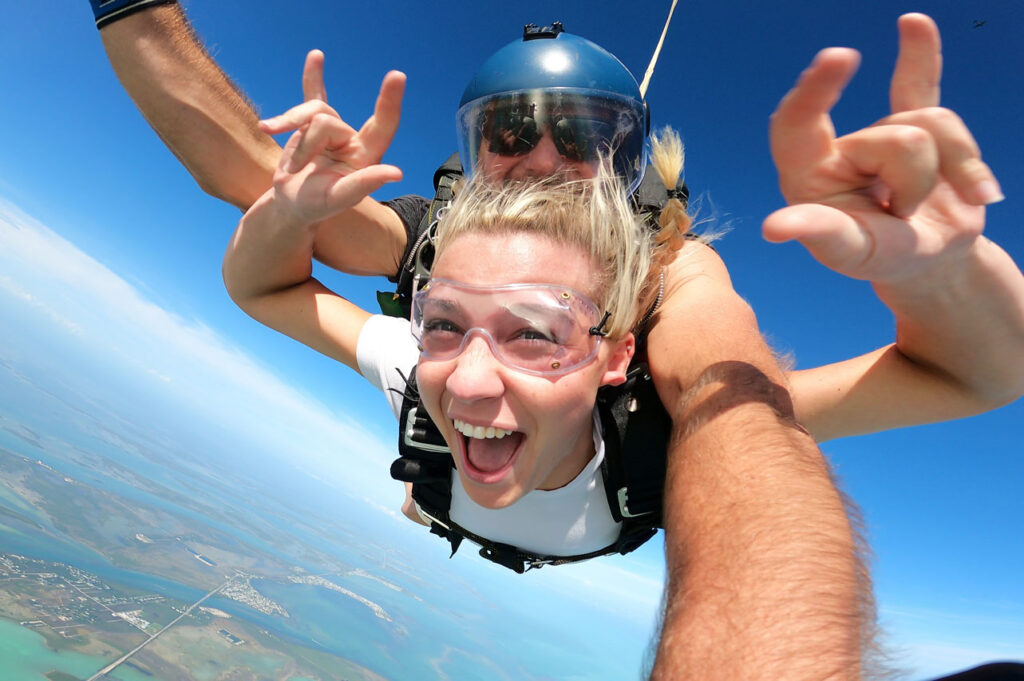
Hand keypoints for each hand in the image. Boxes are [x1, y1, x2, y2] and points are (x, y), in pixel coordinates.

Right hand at [259, 50, 404, 224]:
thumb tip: (396, 173)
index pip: (383, 124)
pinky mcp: (312, 123)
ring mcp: (333, 129)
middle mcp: (353, 138)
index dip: (389, 102)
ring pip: (311, 112)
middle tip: (295, 171)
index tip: (397, 76)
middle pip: (327, 121)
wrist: (292, 203)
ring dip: (294, 140)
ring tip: (289, 166)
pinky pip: (314, 95)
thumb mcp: (339, 198)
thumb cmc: (318, 205)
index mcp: (366, 155)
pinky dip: (314, 77)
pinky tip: (316, 56)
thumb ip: (364, 183)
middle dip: (305, 146)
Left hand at [763, 14, 1003, 285]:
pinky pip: (920, 83)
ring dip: (950, 171)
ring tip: (923, 203)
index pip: (796, 123)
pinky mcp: (919, 129)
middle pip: (896, 134)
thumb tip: (773, 228)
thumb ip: (822, 232)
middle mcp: (839, 146)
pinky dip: (920, 54)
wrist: (926, 260)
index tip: (837, 59)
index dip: (814, 91)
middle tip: (902, 213)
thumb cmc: (876, 257)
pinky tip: (913, 24)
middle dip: (915, 181)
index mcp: (807, 173)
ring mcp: (880, 135)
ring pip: (935, 122)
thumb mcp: (850, 252)